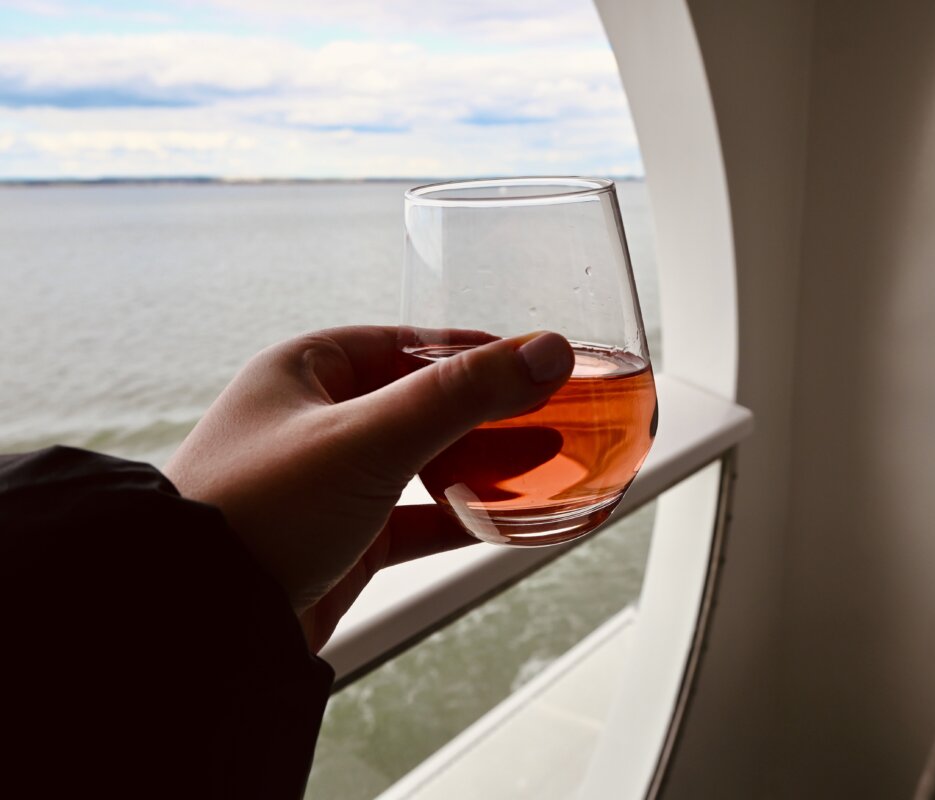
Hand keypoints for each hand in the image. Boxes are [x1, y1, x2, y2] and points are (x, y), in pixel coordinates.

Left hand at [164, 326, 573, 650]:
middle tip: (554, 412)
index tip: (536, 360)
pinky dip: (463, 519)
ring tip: (549, 462)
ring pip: (424, 463)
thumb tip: (548, 350)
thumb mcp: (369, 438)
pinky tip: (511, 524)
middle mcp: (315, 421)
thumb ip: (462, 395)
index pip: (408, 343)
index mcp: (306, 370)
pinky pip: (416, 520)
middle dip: (490, 411)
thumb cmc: (260, 509)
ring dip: (484, 464)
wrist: (199, 624)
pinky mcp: (341, 541)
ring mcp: (328, 484)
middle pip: (423, 402)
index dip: (476, 350)